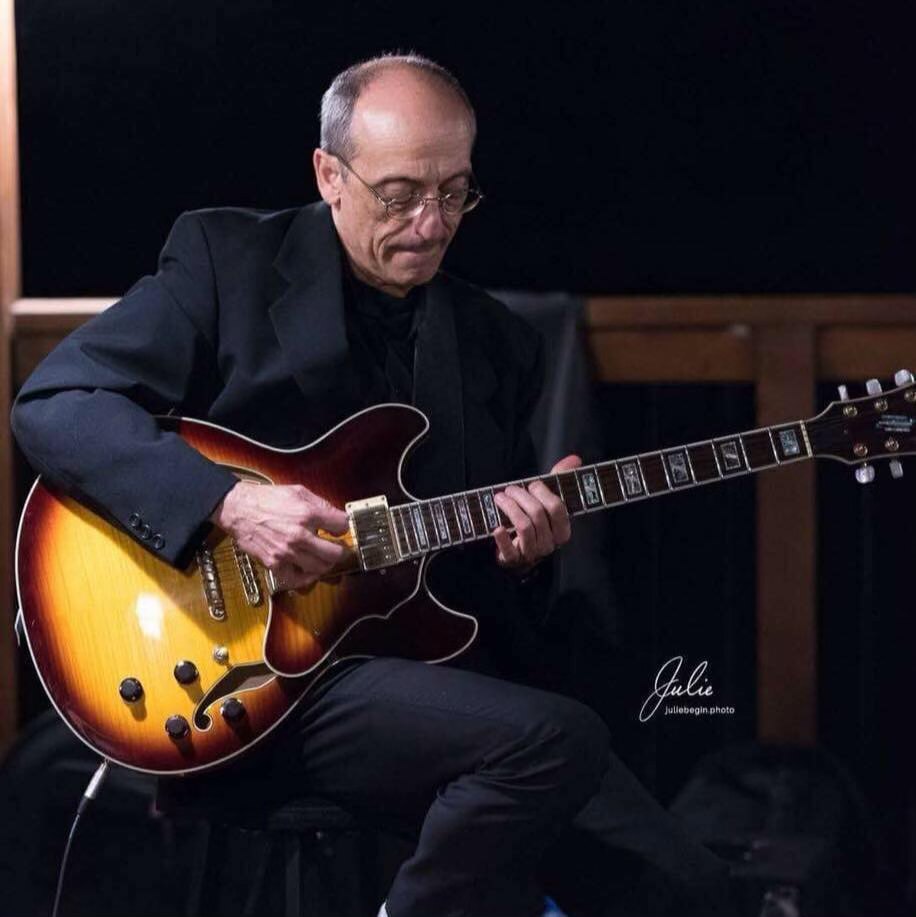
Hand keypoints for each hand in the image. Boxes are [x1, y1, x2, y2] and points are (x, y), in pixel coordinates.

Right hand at [211, 481, 349, 590]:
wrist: (239, 509)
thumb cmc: (267, 499)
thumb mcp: (298, 491)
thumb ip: (321, 504)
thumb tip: (337, 516)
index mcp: (307, 513)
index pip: (341, 525)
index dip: (345, 527)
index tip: (341, 529)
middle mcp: (299, 535)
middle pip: (334, 553)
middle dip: (341, 551)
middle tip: (340, 549)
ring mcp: (287, 552)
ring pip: (319, 568)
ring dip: (327, 564)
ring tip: (325, 559)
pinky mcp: (274, 563)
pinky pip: (297, 579)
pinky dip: (306, 578)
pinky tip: (309, 571)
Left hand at [492, 454, 580, 571]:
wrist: (518, 554)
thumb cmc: (535, 522)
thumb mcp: (547, 501)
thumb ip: (559, 480)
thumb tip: (574, 459)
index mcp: (562, 530)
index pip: (557, 509)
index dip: (543, 493)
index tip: (531, 484)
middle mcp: (550, 543)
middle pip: (538, 515)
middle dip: (521, 497)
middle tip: (509, 489)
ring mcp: (532, 553)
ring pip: (524, 527)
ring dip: (510, 509)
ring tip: (499, 498)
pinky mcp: (514, 560)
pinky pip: (509, 550)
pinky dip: (502, 538)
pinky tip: (497, 528)